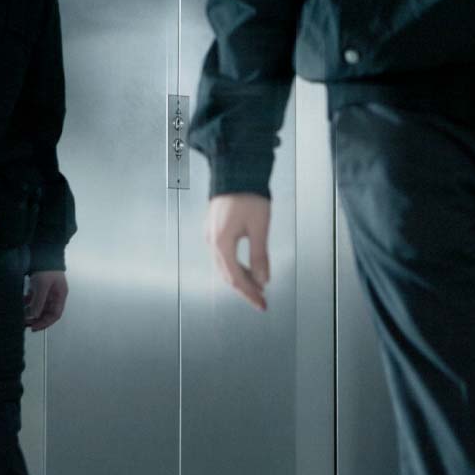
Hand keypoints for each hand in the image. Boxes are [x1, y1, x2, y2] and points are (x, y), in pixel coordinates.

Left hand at [25, 271, 69, 331]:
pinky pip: (35, 299)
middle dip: (37, 319)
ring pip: (40, 306)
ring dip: (32, 312)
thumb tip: (34, 316)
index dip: (45, 323)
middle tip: (26, 324)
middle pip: (47, 312)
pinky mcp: (40, 286)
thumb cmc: (46, 269)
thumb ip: (38, 302)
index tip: (34, 327)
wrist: (43, 252)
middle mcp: (55, 295)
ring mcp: (47, 291)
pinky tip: (22, 305)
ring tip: (22, 316)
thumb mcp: (42, 286)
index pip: (55, 315)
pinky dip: (29, 303)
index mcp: (60, 296)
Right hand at [205, 193, 272, 309]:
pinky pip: (223, 255)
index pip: (236, 278)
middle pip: (228, 275)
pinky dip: (235, 265)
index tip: (262, 304)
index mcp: (222, 243)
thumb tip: (263, 279)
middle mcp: (212, 241)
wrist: (236, 170)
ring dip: (241, 277)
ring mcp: (211, 235)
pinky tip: (247, 267)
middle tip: (261, 300)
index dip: (249, 294)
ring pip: (224, 266)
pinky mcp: (214, 229)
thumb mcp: (259, 227)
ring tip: (258, 285)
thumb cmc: (248, 195)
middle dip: (245, 289)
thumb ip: (259, 256)